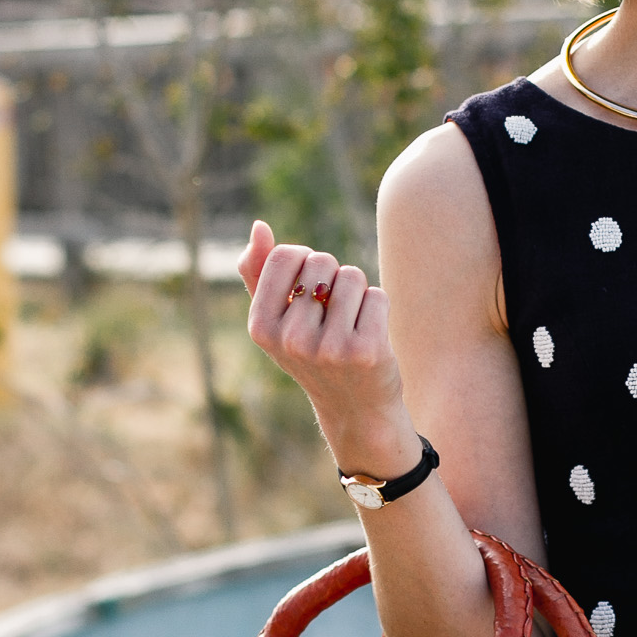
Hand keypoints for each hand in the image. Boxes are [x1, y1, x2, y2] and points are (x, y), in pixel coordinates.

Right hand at [238, 221, 418, 474]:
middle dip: (332, 278)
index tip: (308, 292)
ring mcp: (329, 348)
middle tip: (332, 319)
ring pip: (352, 276)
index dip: (304, 262)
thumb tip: (259, 227)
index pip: (285, 255)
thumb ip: (260, 272)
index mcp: (260, 327)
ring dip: (357, 294)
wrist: (355, 409)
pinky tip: (369, 337)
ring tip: (351, 327)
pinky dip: (377, 308)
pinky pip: (377, 295)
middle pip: (321, 261)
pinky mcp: (366, 351)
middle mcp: (291, 340)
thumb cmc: (314, 353)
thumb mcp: (279, 319)